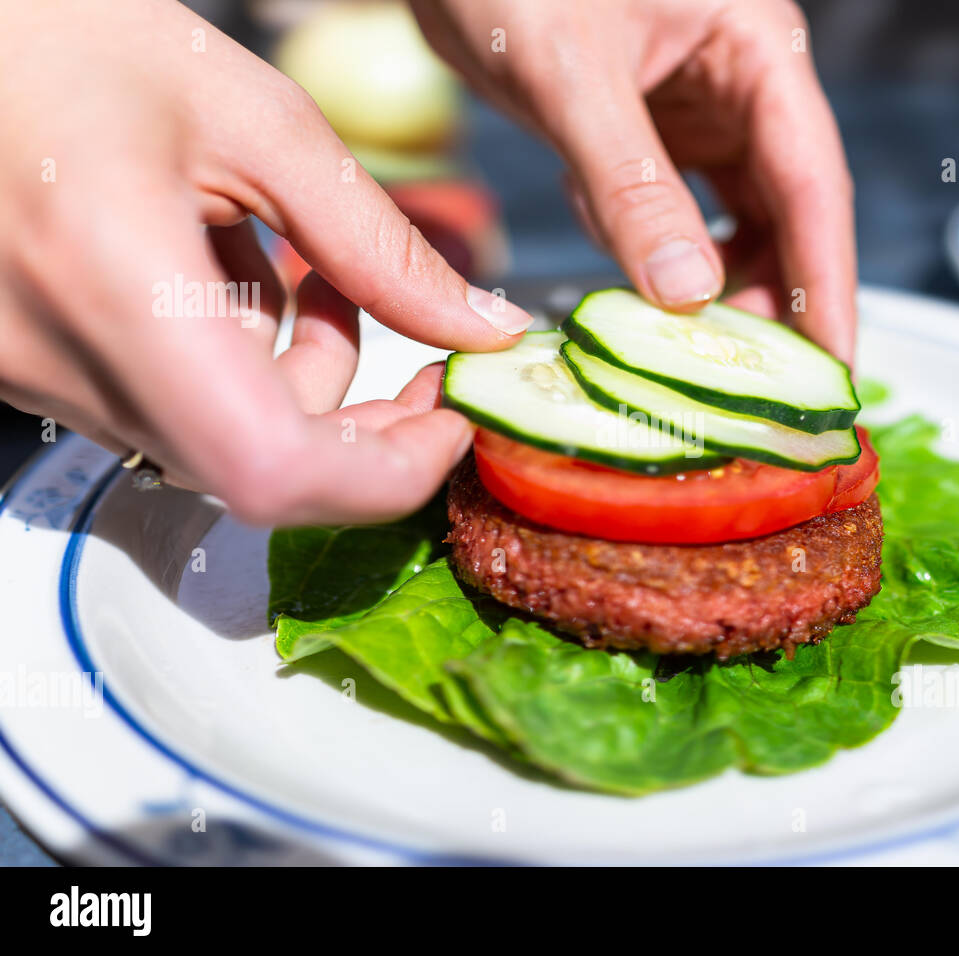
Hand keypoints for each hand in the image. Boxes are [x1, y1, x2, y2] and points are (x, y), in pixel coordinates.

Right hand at [0, 0, 532, 524]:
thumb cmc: (67, 35)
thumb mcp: (255, 119)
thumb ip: (376, 242)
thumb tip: (478, 325)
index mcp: (116, 286)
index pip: (273, 469)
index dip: (386, 470)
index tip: (449, 420)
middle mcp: (58, 357)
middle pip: (253, 472)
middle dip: (365, 431)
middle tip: (425, 366)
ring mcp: (33, 371)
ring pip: (214, 441)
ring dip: (303, 384)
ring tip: (326, 280)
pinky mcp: (29, 362)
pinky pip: (164, 404)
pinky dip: (236, 366)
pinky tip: (248, 274)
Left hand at [413, 0, 857, 361]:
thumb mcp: (570, 74)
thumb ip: (630, 182)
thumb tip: (688, 295)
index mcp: (754, 49)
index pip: (813, 184)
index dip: (827, 285)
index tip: (832, 371)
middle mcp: (738, 85)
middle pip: (784, 215)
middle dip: (770, 299)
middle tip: (747, 380)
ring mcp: (693, 111)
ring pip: (729, 223)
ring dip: (709, 287)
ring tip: (683, 344)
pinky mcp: (646, 134)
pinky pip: (669, 215)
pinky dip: (651, 255)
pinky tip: (624, 268)